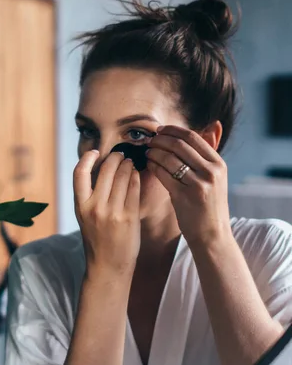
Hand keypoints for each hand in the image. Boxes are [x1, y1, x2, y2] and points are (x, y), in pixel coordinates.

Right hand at [73, 150, 140, 273]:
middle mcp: (95, 207)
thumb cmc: (97, 240)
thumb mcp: (84, 217)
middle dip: (115, 158)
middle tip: (121, 155)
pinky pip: (134, 188)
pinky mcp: (130, 217)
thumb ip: (90, 196)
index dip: (87, 158)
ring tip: (130, 163)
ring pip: (123, 176)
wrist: (108, 266)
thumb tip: (100, 170)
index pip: (79, 173)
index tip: (95, 152)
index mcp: (80, 206)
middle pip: (106, 170)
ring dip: (128, 165)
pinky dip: (136, 178)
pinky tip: (136, 175)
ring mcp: (113, 212)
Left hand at [146, 125, 230, 243]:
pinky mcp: (185, 195)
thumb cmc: (208, 206)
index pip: (193, 137)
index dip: (173, 131)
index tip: (159, 130)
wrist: (212, 235)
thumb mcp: (214, 179)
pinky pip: (163, 174)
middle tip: (149, 140)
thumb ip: (204, 157)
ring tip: (146, 152)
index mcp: (219, 164)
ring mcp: (199, 183)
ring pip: (169, 158)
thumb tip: (201, 130)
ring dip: (154, 152)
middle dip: (160, 140)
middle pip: (180, 144)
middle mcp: (212, 171)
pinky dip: (153, 166)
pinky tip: (148, 165)